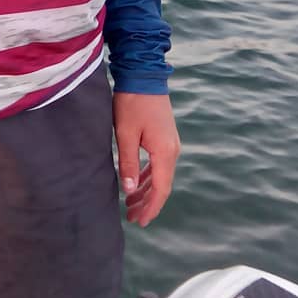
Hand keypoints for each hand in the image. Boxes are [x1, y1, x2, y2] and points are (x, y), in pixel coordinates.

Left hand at [113, 92, 179, 227]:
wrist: (143, 75)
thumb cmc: (132, 103)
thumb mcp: (125, 134)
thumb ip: (128, 163)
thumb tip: (130, 191)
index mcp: (165, 152)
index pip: (160, 189)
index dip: (150, 208)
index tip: (139, 222)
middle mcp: (173, 150)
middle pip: (162, 185)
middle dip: (147, 203)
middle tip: (131, 217)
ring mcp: (170, 143)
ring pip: (160, 175)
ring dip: (147, 190)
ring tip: (131, 203)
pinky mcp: (165, 137)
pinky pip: (159, 164)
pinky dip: (148, 176)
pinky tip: (137, 182)